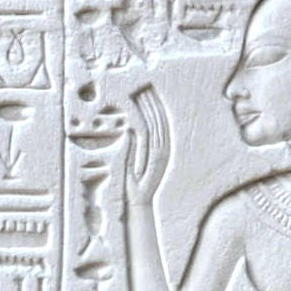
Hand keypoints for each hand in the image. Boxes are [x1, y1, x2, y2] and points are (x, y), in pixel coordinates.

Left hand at [127, 86, 171, 203]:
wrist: (139, 203)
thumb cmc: (134, 184)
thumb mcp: (131, 161)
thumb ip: (131, 146)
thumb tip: (129, 129)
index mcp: (160, 148)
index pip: (158, 122)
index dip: (153, 106)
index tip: (146, 92)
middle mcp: (161, 150)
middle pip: (158, 122)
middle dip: (152, 104)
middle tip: (144, 87)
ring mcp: (158, 156)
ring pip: (155, 129)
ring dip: (149, 112)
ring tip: (141, 97)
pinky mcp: (154, 163)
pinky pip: (150, 143)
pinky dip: (144, 131)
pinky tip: (136, 120)